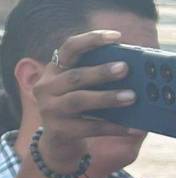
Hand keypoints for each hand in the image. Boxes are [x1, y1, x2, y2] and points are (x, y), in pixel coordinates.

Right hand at [32, 30, 136, 169]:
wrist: (58, 141)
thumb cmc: (77, 108)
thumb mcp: (79, 88)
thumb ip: (94, 76)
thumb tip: (130, 69)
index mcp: (53, 71)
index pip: (68, 49)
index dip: (90, 40)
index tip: (115, 36)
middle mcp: (45, 88)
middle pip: (74, 77)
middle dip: (100, 72)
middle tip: (125, 68)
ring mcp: (49, 110)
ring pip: (78, 100)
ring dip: (106, 97)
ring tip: (131, 97)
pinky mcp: (58, 131)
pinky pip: (88, 127)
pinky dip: (112, 127)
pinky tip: (131, 128)